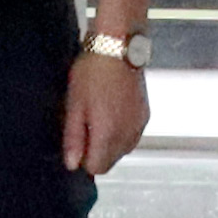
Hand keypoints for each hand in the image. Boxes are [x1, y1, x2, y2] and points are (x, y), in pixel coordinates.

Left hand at [62, 47, 149, 175]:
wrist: (119, 49)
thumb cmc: (93, 73)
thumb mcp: (74, 106)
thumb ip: (74, 139)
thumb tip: (72, 163)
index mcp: (108, 133)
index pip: (97, 168)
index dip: (83, 160)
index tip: (77, 144)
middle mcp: (128, 133)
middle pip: (111, 162)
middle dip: (97, 153)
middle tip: (85, 129)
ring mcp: (139, 125)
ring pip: (123, 150)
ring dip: (110, 143)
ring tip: (98, 118)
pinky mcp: (145, 115)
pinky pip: (132, 136)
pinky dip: (122, 132)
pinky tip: (112, 113)